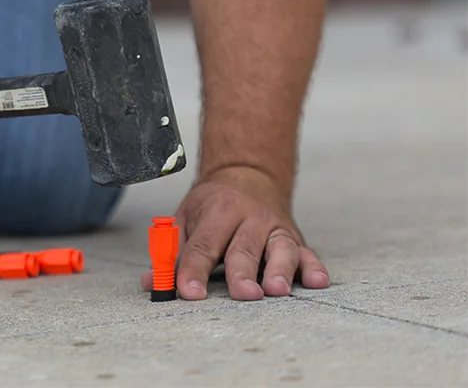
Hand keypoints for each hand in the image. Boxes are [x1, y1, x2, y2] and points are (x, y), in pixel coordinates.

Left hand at [142, 167, 328, 299]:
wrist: (248, 175)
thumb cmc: (213, 205)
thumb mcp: (187, 218)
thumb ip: (172, 252)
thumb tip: (152, 282)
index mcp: (217, 212)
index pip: (203, 245)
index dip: (194, 270)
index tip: (188, 293)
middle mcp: (248, 218)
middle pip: (244, 248)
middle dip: (243, 272)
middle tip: (242, 293)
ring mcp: (274, 228)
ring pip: (279, 249)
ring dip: (280, 270)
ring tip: (277, 289)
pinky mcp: (295, 238)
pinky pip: (307, 253)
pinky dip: (313, 267)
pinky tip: (315, 282)